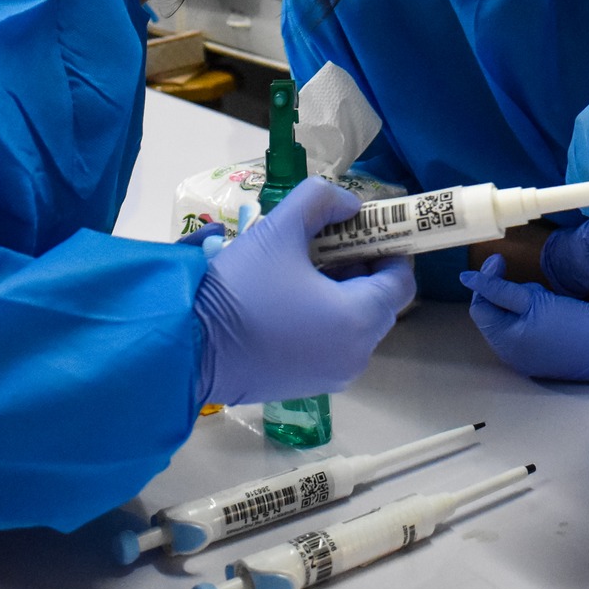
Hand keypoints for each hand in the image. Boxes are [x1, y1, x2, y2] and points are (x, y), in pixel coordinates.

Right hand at [191, 178, 413, 406]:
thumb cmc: (239, 290)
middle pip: (380, 302)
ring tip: (303, 267)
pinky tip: (289, 298)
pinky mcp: (307, 386)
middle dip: (361, 268)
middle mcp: (355, 354)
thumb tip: (348, 205)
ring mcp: (331, 376)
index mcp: (358, 318)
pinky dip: (324, 319)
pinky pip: (332, 345)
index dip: (389, 248)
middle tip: (328, 243)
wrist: (188, 350)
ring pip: (355, 324)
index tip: (364, 228)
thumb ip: (320, 201)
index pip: (401, 280)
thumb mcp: (278, 230)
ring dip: (341, 292)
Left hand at [461, 254, 588, 381]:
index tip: (501, 259)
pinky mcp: (543, 353)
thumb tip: (466, 278)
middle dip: (506, 293)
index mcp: (505, 343)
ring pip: (510, 319)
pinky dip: (531, 314)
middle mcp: (510, 354)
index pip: (480, 306)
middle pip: (493, 313)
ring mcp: (527, 356)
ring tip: (545, 299)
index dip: (486, 281)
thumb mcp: (534, 301)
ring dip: (520, 303)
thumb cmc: (573, 324)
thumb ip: (499, 289)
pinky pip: (525, 328)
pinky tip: (550, 311)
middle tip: (533, 286)